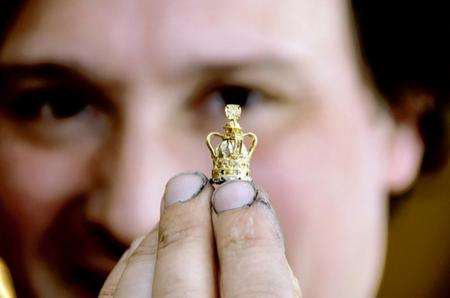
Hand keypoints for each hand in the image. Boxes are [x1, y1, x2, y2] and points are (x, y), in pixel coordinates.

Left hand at [99, 172, 300, 296]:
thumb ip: (270, 277)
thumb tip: (248, 209)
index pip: (259, 292)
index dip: (249, 232)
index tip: (241, 189)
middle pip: (185, 286)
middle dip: (190, 223)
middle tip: (195, 181)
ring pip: (140, 291)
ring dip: (159, 238)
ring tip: (180, 203)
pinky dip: (133, 264)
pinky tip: (154, 243)